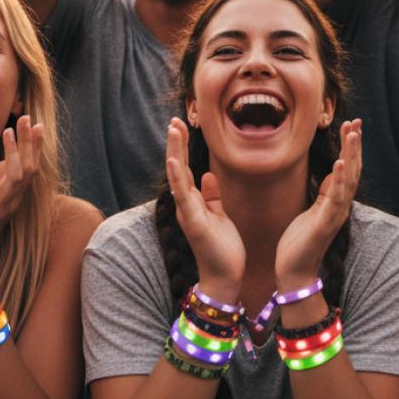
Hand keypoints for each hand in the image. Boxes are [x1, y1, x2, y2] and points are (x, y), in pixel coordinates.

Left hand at [0, 117, 42, 283]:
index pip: (31, 168)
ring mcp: (0, 210)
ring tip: (7, 130)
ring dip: (12, 153)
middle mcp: (12, 203)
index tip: (35, 124)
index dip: (34, 146)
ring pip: (14, 178)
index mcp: (15, 198)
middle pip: (27, 168)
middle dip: (27, 143)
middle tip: (25, 118)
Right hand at [165, 118, 244, 298]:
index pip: (186, 169)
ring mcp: (187, 212)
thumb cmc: (223, 248)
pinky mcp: (193, 222)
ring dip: (176, 152)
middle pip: (179, 168)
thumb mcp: (220, 215)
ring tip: (174, 130)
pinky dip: (178, 178)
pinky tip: (175, 161)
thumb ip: (212, 196)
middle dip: (177, 143)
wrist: (224, 277)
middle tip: (174, 120)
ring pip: (178, 177)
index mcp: (193, 202)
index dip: (183, 147)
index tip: (182, 125)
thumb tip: (208, 175)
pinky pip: (183, 196)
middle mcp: (186, 205)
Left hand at [274, 120, 360, 289]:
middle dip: (354, 145)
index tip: (352, 125)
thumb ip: (325, 194)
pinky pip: (335, 199)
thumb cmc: (300, 241)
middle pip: (353, 170)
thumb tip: (333, 175)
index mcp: (337, 202)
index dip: (352, 148)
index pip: (348, 169)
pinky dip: (338, 180)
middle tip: (356, 121)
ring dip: (351, 156)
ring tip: (353, 134)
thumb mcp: (313, 211)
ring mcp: (335, 215)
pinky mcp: (325, 224)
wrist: (294, 271)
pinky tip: (339, 162)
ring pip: (348, 180)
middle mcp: (341, 206)